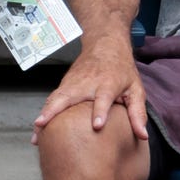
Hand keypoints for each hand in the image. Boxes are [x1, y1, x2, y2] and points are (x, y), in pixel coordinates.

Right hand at [32, 37, 148, 142]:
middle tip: (44, 126)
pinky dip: (44, 112)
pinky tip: (38, 127)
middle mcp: (87, 83)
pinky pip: (52, 99)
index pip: (103, 98)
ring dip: (44, 114)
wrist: (105, 43)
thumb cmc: (121, 69)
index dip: (100, 111)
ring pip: (55, 98)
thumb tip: (142, 135)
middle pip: (68, 97)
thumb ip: (137, 112)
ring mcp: (73, 82)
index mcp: (108, 84)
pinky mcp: (65, 84)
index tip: (96, 125)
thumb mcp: (135, 89)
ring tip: (36, 134)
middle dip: (55, 111)